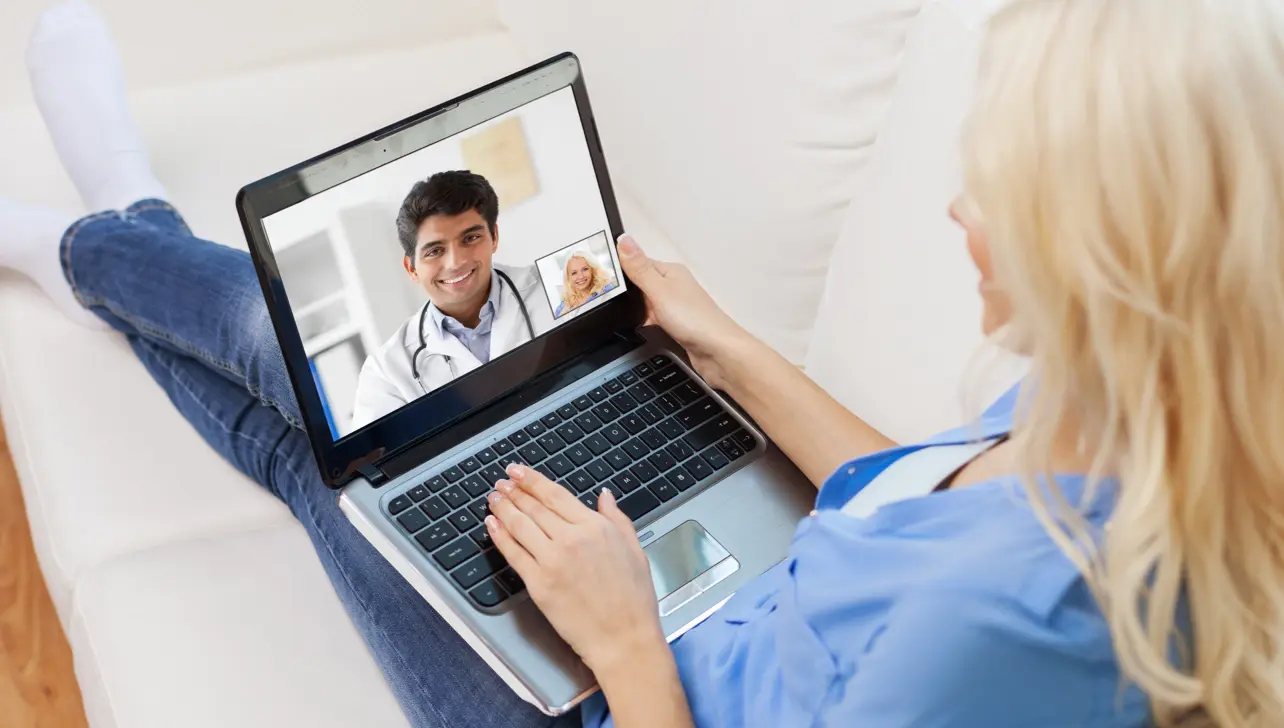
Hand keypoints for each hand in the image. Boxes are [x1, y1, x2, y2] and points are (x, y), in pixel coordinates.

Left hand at [485, 463, 666, 674]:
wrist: (624, 638)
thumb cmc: (634, 600)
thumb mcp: (635, 550)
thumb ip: (617, 519)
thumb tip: (605, 496)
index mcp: (595, 527)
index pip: (555, 495)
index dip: (533, 480)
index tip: (519, 471)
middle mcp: (572, 539)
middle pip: (534, 507)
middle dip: (514, 491)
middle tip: (502, 482)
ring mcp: (552, 561)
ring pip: (520, 525)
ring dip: (503, 507)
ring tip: (494, 498)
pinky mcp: (538, 584)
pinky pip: (513, 553)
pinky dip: (499, 535)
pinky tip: (492, 524)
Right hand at [617, 234, 747, 389]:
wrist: (717, 352)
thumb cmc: (696, 320)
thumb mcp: (659, 290)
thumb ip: (639, 268)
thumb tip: (624, 240)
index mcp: (670, 271)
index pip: (637, 262)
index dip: (619, 268)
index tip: (601, 275)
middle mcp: (673, 286)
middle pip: (640, 282)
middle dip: (626, 291)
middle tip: (607, 296)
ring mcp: (675, 305)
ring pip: (646, 302)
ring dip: (636, 308)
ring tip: (624, 313)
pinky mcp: (675, 323)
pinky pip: (653, 318)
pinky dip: (645, 321)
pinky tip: (640, 326)